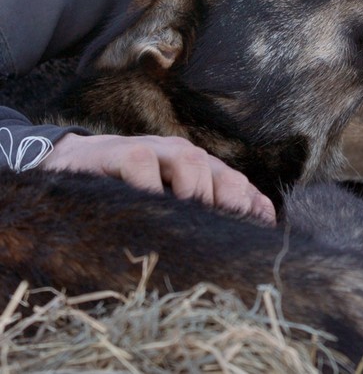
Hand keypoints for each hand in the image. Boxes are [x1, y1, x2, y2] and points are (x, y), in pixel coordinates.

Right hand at [43, 133, 275, 223]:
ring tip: (186, 225)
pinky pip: (143, 164)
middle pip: (226, 177)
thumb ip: (204, 214)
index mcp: (204, 171)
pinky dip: (149, 187)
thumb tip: (250, 231)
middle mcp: (187, 156)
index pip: (241, 189)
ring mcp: (157, 150)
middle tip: (220, 241)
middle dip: (230, 209)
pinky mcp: (123, 152)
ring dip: (194, 195)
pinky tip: (147, 210)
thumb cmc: (130, 191)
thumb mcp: (171, 205)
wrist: (77, 163)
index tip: (256, 240)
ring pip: (192, 162)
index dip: (252, 214)